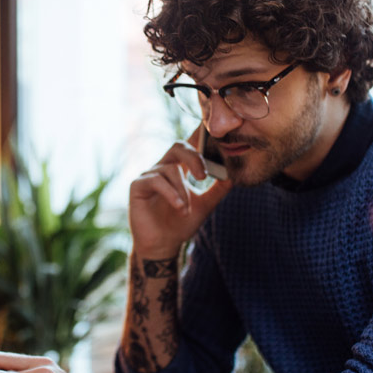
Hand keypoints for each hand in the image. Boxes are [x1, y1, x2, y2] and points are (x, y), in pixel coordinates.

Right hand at [128, 133, 231, 259]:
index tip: (211, 127)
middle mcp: (163, 167)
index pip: (189, 145)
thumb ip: (218, 190)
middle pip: (178, 147)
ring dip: (183, 190)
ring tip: (187, 209)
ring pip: (170, 169)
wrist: (163, 245)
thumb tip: (234, 175)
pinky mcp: (138, 186)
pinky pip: (156, 181)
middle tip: (204, 176)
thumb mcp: (205, 205)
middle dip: (194, 158)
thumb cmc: (181, 224)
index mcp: (179, 168)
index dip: (199, 134)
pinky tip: (180, 207)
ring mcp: (149, 176)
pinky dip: (171, 194)